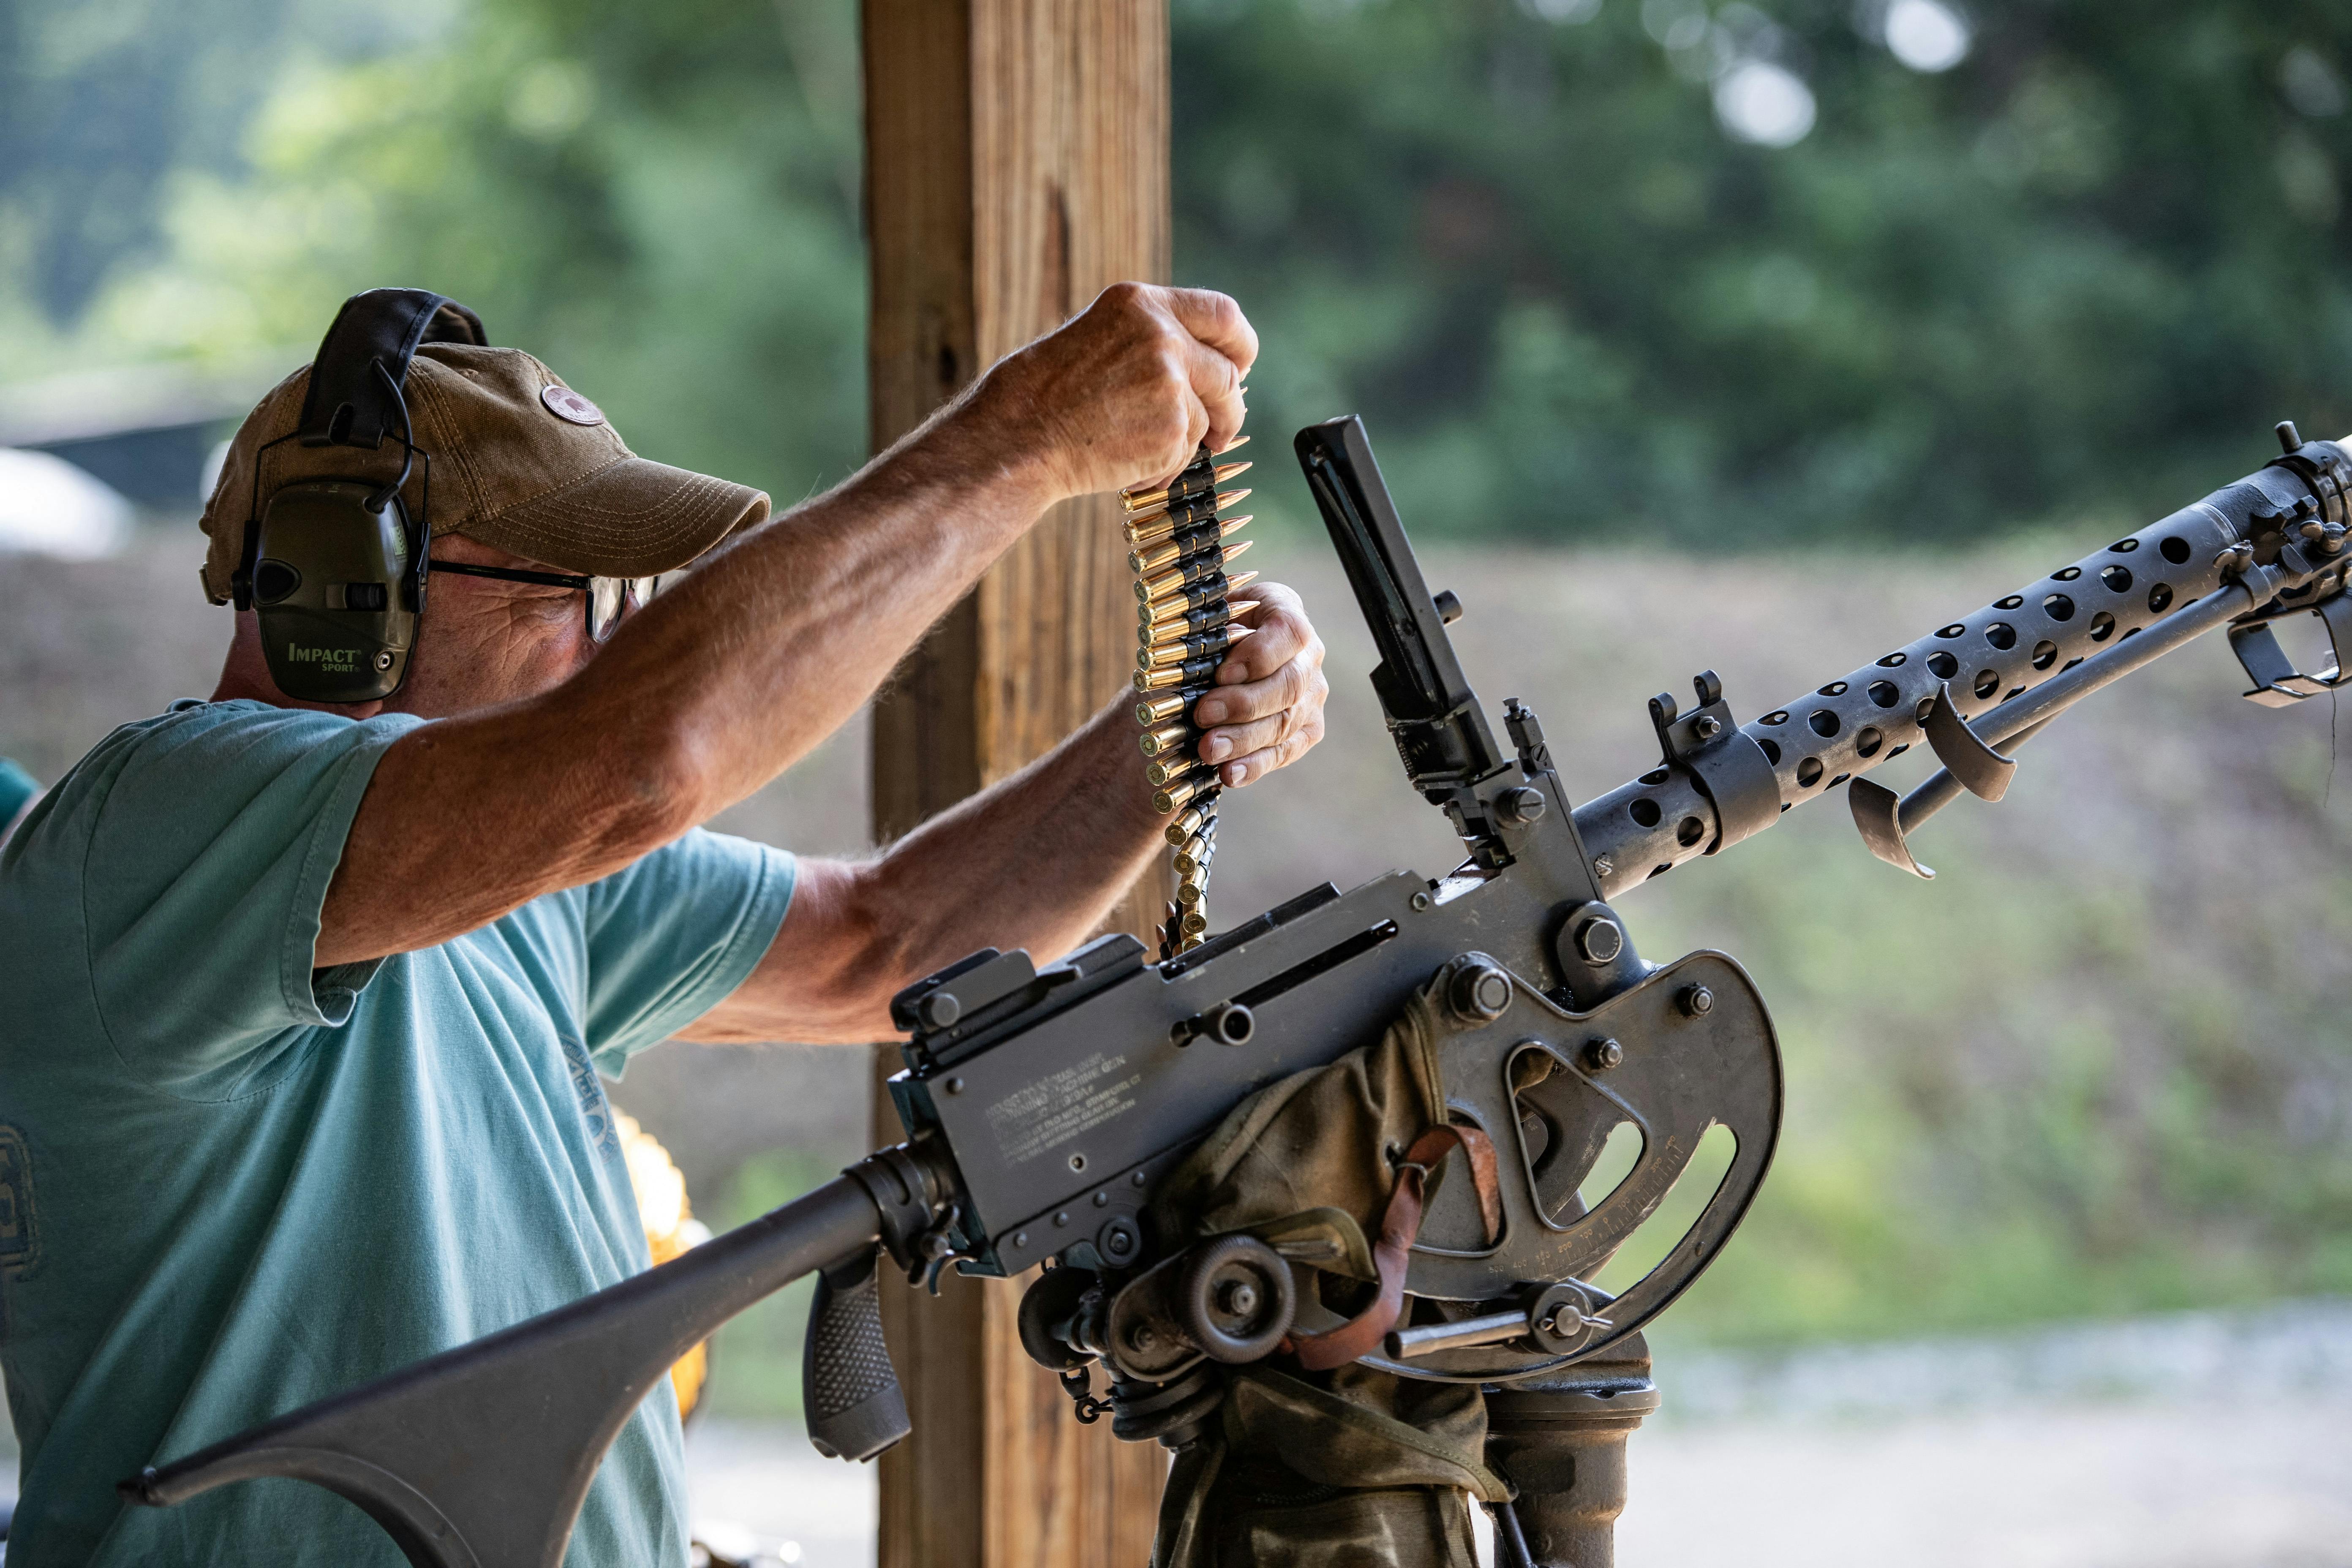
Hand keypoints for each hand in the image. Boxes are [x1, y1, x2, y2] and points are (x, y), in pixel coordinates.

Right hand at [965, 282, 1256, 502]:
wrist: (1018, 436)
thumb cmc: (1045, 394)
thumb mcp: (1098, 338)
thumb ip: (1150, 341)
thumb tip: (1204, 366)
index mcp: (1140, 305)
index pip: (1222, 313)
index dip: (1240, 345)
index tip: (1239, 366)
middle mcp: (1161, 336)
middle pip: (1228, 374)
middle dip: (1230, 408)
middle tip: (1221, 430)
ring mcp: (1169, 383)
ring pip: (1209, 418)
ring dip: (1191, 442)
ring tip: (1149, 450)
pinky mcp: (1171, 429)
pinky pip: (1188, 452)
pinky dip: (1166, 466)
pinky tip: (1129, 464)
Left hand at [1187, 583, 1328, 788]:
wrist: (1216, 655)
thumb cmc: (1208, 630)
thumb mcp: (1205, 618)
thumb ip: (1209, 631)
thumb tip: (1210, 655)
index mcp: (1285, 611)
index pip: (1289, 632)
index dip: (1259, 656)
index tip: (1222, 673)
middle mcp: (1308, 654)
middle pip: (1289, 684)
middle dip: (1243, 704)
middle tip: (1204, 715)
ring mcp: (1312, 695)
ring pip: (1285, 722)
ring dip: (1244, 740)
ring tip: (1208, 750)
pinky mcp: (1307, 730)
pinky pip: (1285, 752)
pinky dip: (1255, 765)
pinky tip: (1229, 774)